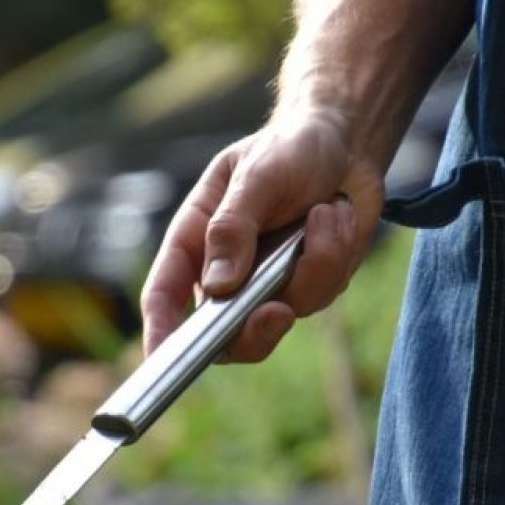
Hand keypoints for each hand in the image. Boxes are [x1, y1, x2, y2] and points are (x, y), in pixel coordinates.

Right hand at [140, 108, 384, 359]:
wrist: (345, 144)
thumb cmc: (287, 149)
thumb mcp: (255, 175)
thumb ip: (233, 227)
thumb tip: (218, 286)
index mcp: (193, 242)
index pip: (164, 296)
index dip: (159, 333)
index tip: (162, 360)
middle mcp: (224, 272)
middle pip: (222, 335)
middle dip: (252, 331)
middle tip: (277, 311)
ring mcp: (266, 285)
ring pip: (282, 314)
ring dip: (313, 265)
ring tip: (325, 212)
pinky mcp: (307, 285)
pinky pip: (322, 294)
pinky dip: (336, 255)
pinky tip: (335, 216)